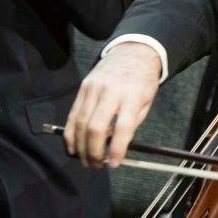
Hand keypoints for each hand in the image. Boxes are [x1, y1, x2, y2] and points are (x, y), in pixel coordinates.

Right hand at [64, 42, 162, 167]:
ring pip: (81, 123)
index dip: (117, 149)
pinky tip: (73, 148)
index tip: (115, 164)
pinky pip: (73, 115)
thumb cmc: (142, 81)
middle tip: (97, 165)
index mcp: (132, 96)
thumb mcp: (146, 102)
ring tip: (86, 161)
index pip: (123, 127)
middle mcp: (110, 91)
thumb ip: (132, 124)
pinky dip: (70, 134)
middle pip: (96, 127)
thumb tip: (115, 148)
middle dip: (94, 152)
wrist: (132, 52)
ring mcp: (93, 88)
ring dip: (81, 147)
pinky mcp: (83, 87)